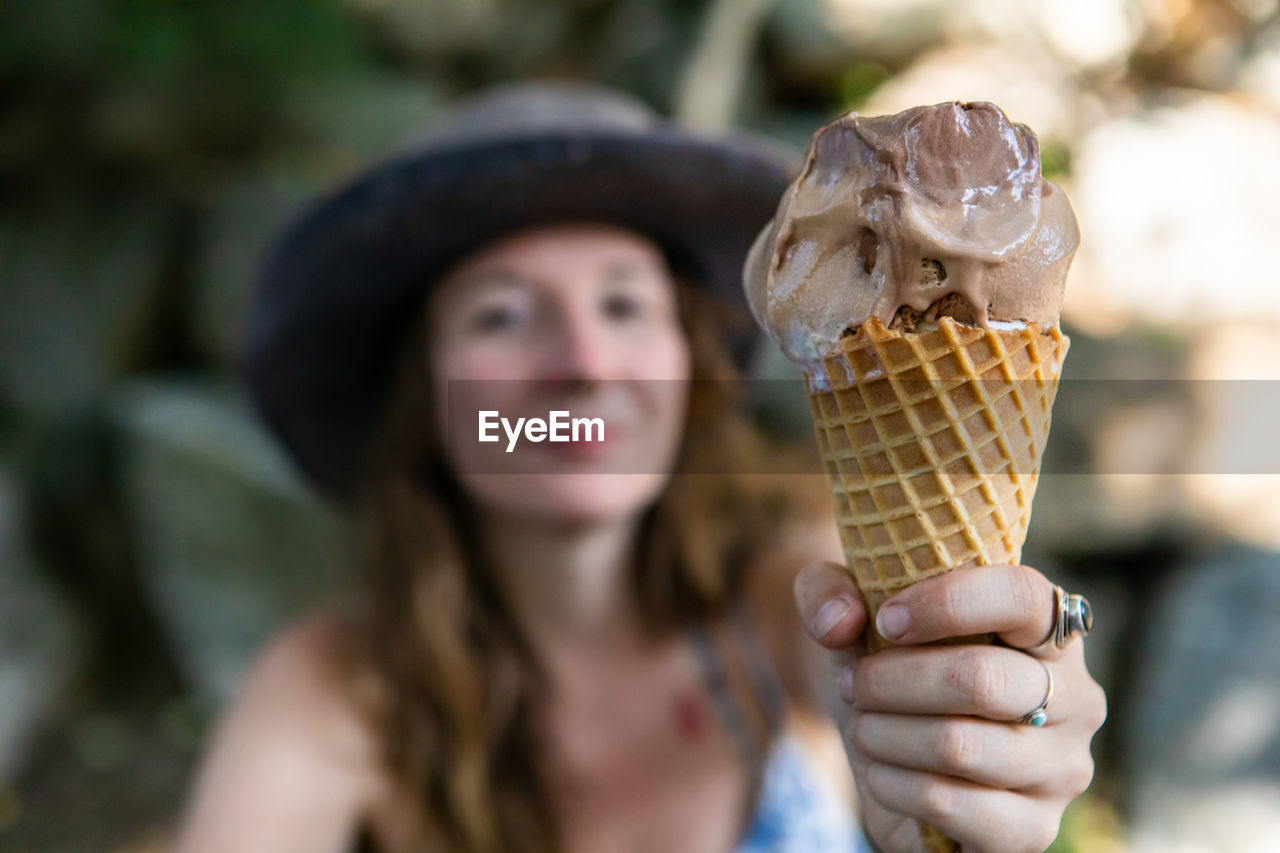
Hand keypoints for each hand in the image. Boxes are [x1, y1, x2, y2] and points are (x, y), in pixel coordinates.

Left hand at [793, 562, 1106, 852]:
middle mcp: (1077, 697)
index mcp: (1048, 629)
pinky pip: (949, 804)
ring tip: (866, 728)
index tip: (887, 619)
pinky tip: (882, 775)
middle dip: (890, 680)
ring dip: (884, 733)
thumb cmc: (891, 682)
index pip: (1022, 596)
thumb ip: (828, 592)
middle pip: (980, 678)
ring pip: (959, 745)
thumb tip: (838, 621)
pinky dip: (893, 785)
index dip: (947, 603)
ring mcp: (1063, 769)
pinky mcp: (1034, 830)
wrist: (897, 774)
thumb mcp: (850, 624)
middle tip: (854, 685)